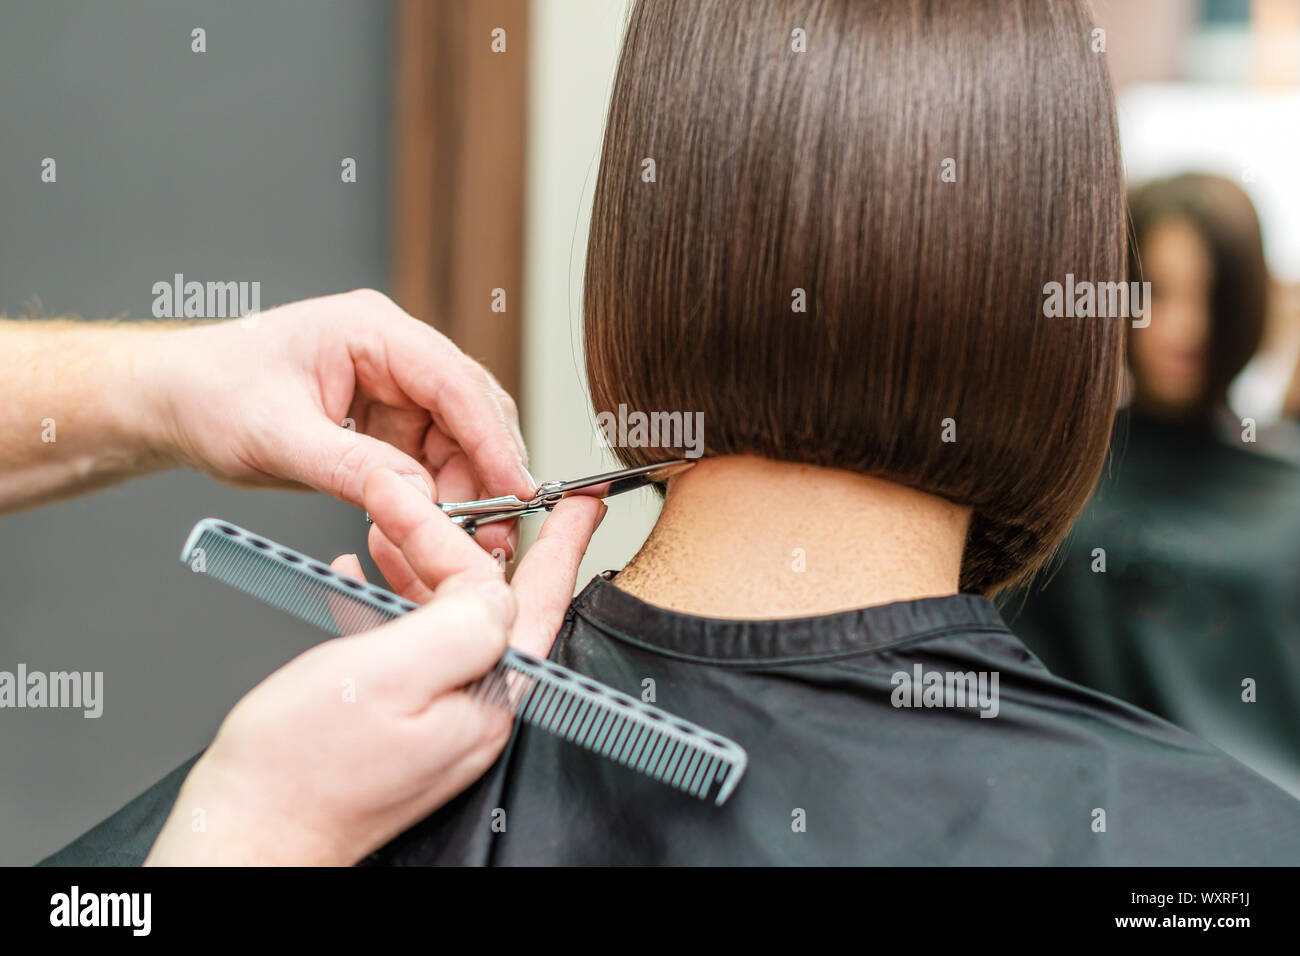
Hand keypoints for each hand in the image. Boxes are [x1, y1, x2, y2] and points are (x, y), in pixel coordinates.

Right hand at [145, 469, 604, 865]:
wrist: (247, 834)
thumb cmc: (300, 771)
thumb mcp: (388, 674)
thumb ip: (459, 625)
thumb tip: (498, 589)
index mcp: (487, 695)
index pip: (535, 599)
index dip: (554, 540)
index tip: (577, 500)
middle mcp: (475, 708)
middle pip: (490, 601)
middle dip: (464, 538)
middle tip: (457, 495)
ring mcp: (440, 717)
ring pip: (445, 615)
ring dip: (417, 563)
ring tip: (387, 523)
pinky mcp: (403, 721)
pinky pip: (408, 642)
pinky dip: (385, 600)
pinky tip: (355, 577)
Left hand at [148, 289, 531, 557]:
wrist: (174, 402)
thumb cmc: (211, 397)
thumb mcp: (277, 438)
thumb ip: (352, 467)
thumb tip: (422, 496)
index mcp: (370, 330)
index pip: (454, 382)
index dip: (492, 439)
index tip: (516, 489)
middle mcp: (392, 351)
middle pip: (470, 411)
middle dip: (487, 472)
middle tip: (495, 532)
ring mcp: (393, 384)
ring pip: (458, 440)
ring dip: (465, 490)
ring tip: (461, 540)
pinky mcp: (387, 417)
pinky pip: (431, 457)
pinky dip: (437, 495)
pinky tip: (429, 527)